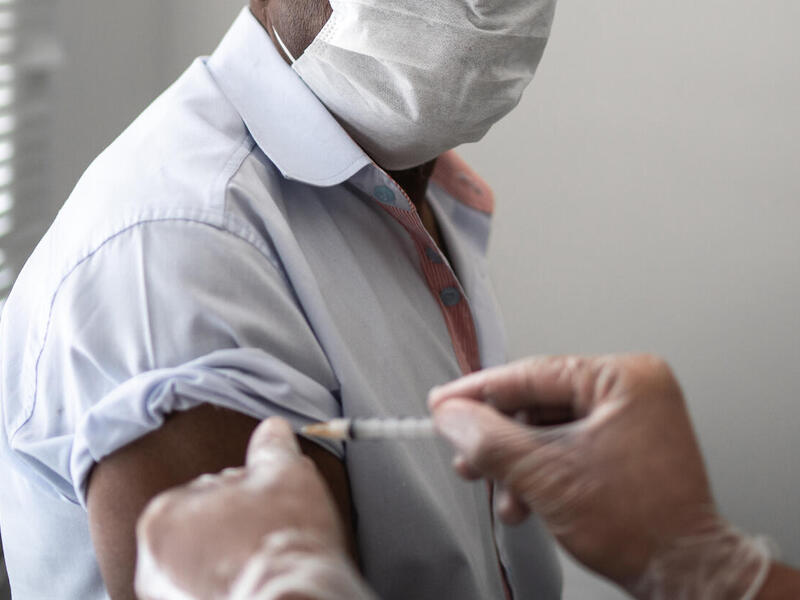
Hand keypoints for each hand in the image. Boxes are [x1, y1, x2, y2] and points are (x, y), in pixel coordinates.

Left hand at [135, 417, 373, 599]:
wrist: (292, 598)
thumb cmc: (281, 536)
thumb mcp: (285, 474)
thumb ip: (272, 447)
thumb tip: (272, 428)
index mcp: (163, 516)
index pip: (213, 490)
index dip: (252, 495)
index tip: (272, 510)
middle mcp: (152, 565)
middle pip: (208, 532)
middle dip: (239, 532)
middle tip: (273, 538)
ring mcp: (172, 598)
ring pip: (213, 567)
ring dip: (238, 562)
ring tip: (268, 562)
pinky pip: (216, 592)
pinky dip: (236, 588)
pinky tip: (260, 582)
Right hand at [429, 355, 771, 598]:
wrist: (682, 574)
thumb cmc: (640, 525)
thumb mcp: (545, 475)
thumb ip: (489, 439)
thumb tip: (451, 416)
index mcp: (624, 378)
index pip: (532, 374)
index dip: (478, 391)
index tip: (444, 402)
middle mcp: (631, 390)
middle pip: (538, 402)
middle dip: (497, 437)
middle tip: (463, 450)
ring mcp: (632, 419)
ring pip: (549, 428)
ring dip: (515, 460)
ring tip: (492, 484)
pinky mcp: (626, 446)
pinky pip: (567, 445)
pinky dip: (540, 470)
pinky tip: (521, 497)